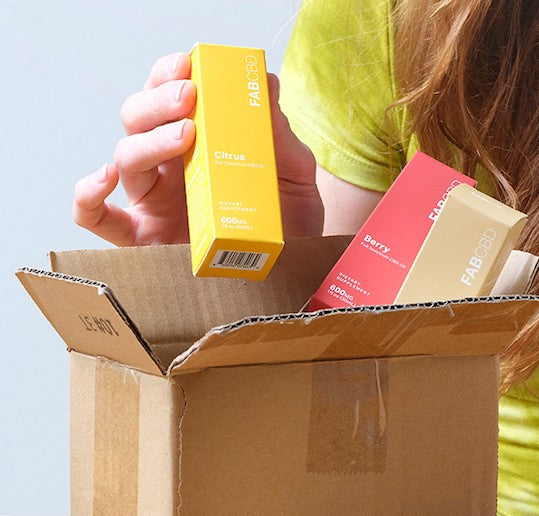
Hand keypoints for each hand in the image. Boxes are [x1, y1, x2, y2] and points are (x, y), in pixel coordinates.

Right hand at [73, 52, 323, 245]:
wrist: (294, 272)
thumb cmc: (286, 221)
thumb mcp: (294, 174)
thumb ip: (280, 135)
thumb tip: (267, 85)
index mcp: (198, 143)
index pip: (168, 97)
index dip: (169, 74)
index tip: (188, 64)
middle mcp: (168, 167)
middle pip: (138, 119)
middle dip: (158, 100)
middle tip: (189, 95)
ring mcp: (152, 201)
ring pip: (125, 157)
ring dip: (148, 139)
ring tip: (184, 135)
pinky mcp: (143, 239)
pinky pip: (97, 218)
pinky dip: (88, 195)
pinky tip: (104, 178)